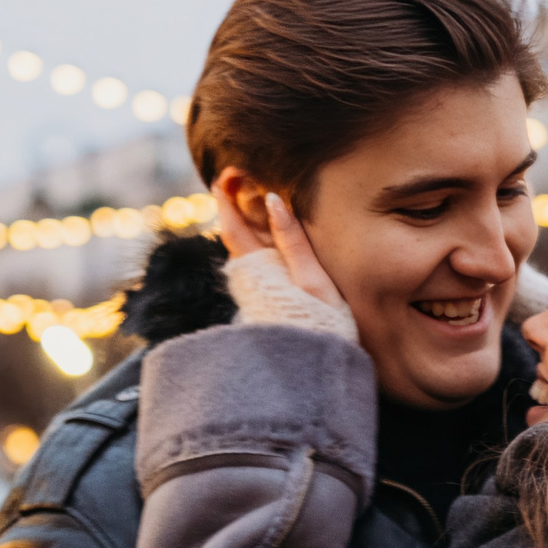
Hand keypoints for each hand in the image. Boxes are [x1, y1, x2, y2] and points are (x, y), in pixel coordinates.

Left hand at [209, 171, 348, 320]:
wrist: (312, 376)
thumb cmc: (321, 329)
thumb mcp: (314, 282)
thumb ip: (293, 242)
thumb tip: (273, 199)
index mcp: (259, 268)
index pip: (231, 224)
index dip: (226, 195)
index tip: (230, 171)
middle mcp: (250, 278)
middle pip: (235, 232)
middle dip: (236, 201)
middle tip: (242, 174)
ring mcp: (256, 289)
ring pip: (245, 247)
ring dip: (247, 219)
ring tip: (256, 195)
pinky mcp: (265, 300)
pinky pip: (255, 261)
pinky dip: (259, 239)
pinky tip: (270, 231)